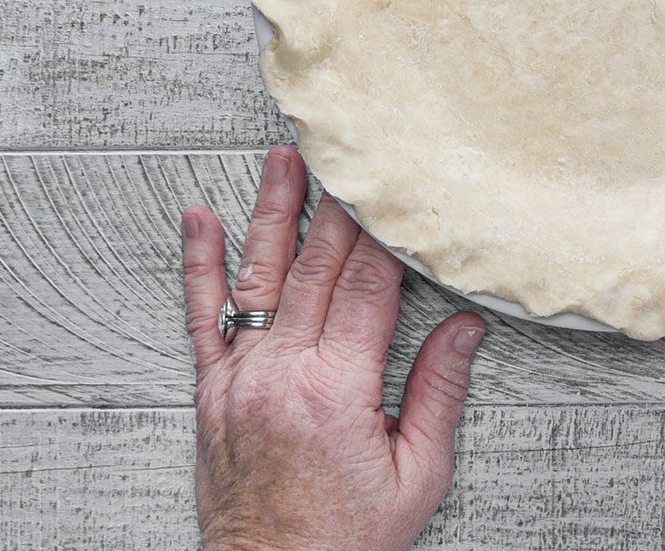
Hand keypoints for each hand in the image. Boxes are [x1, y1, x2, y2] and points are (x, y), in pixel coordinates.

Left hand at [182, 145, 486, 550]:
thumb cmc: (342, 540)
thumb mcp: (416, 475)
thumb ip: (437, 393)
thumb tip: (465, 330)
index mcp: (335, 391)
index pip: (364, 288)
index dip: (381, 235)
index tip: (392, 190)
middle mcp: (280, 374)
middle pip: (314, 268)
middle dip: (335, 205)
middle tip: (346, 153)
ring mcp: (239, 378)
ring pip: (258, 275)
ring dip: (272, 211)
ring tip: (282, 161)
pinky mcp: (211, 391)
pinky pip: (203, 315)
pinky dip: (199, 264)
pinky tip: (200, 221)